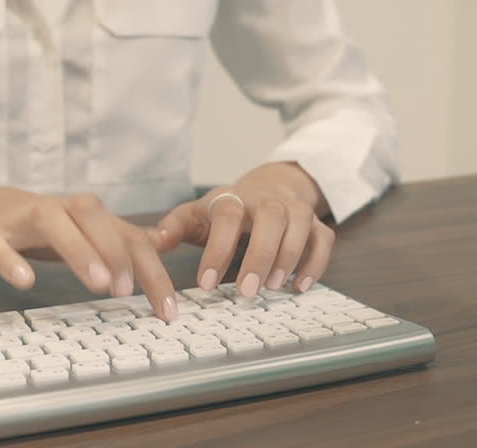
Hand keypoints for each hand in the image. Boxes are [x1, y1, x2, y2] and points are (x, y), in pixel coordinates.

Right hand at [0, 178, 178, 319]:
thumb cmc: (25, 222)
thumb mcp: (74, 227)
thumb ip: (113, 236)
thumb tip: (157, 244)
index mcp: (82, 215)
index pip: (127, 236)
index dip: (152, 271)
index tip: (168, 310)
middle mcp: (56, 210)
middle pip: (96, 220)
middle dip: (118, 254)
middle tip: (130, 292)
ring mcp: (19, 219)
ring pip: (54, 225)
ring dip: (79, 251)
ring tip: (97, 283)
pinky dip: (11, 260)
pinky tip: (24, 281)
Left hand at [152, 163, 333, 297]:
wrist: (271, 185)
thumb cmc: (228, 209)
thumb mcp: (198, 213)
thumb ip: (174, 227)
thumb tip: (152, 241)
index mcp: (234, 199)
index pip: (227, 216)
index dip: (218, 249)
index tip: (207, 283)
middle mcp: (268, 202)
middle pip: (270, 218)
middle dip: (259, 255)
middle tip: (247, 292)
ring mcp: (296, 211)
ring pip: (300, 226)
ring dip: (288, 258)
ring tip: (273, 287)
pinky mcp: (316, 225)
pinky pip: (324, 240)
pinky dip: (315, 263)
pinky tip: (299, 287)